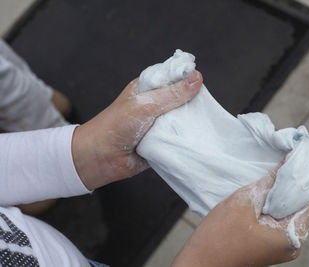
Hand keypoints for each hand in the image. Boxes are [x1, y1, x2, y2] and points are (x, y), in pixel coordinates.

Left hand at [72, 71, 202, 189]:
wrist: (101, 158)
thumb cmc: (116, 125)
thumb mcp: (146, 105)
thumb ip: (172, 94)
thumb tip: (197, 78)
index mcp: (148, 87)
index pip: (174, 76)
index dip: (188, 78)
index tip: (202, 84)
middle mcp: (156, 103)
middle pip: (182, 98)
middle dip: (193, 102)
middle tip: (206, 107)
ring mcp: (160, 122)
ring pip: (183, 118)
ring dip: (190, 121)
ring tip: (204, 123)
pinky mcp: (163, 139)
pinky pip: (179, 136)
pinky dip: (186, 137)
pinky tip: (197, 137)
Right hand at [173, 163, 308, 266]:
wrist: (200, 261)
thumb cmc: (219, 237)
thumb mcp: (244, 202)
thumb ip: (269, 182)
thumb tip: (287, 163)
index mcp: (292, 236)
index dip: (303, 176)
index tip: (297, 157)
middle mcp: (293, 244)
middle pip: (299, 205)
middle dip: (290, 183)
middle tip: (283, 161)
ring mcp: (282, 246)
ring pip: (287, 211)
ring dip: (280, 194)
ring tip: (270, 175)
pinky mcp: (270, 244)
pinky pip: (278, 219)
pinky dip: (272, 204)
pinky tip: (263, 192)